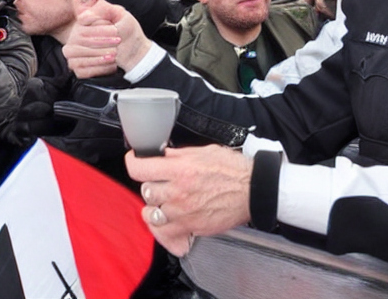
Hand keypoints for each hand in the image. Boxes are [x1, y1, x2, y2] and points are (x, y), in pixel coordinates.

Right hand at [63, 0, 151, 77]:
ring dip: (99, 55)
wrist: (134, 51)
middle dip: (102, 41)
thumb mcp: (119, 14)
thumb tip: (82, 13)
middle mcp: (74, 37)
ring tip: (115, 54)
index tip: (116, 30)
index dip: (100, 29)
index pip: (83, 24)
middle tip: (118, 41)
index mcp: (82, 23)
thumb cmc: (126, 31)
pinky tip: (111, 64)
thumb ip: (103, 8)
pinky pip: (82, 70)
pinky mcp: (78, 67)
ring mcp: (74, 53)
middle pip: (79, 39)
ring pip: (78, 54)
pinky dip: (99, 68)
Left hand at [126, 145, 252, 256]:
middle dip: (152, 184)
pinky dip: (163, 230)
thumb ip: (180, 154)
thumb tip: (163, 154)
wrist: (253, 189)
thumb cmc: (233, 169)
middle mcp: (179, 191)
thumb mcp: (205, 151)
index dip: (133, 161)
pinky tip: (168, 222)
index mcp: (181, 169)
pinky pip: (165, 235)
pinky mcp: (191, 228)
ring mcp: (183, 213)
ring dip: (156, 206)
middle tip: (162, 181)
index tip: (135, 160)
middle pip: (145, 190)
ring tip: (166, 201)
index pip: (140, 168)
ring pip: (151, 213)